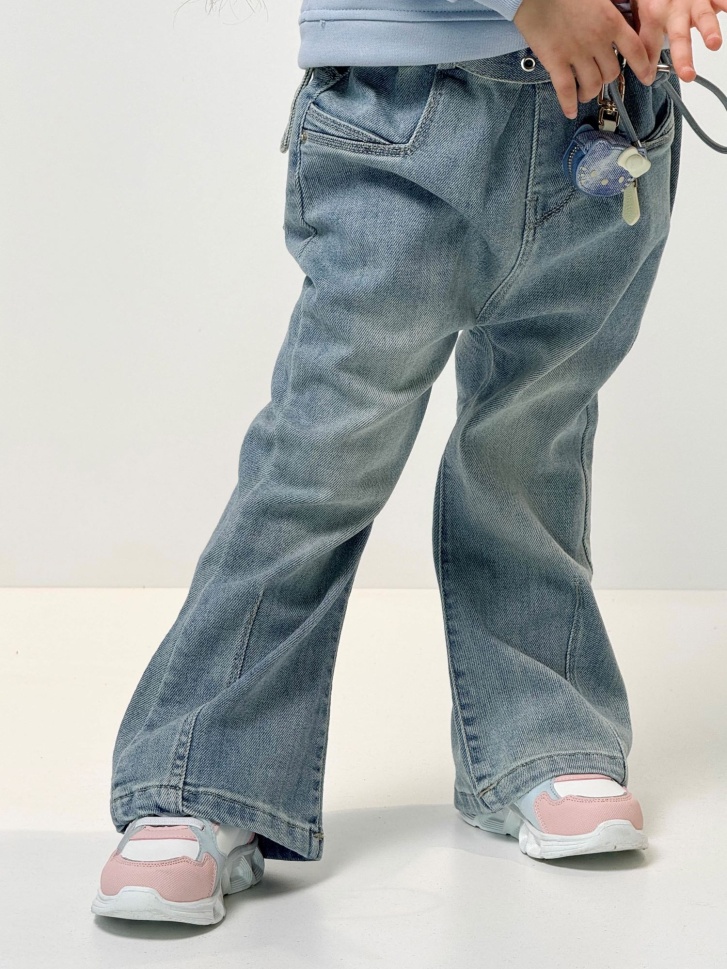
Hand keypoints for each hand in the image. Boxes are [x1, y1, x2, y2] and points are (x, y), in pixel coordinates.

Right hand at [513, 0, 654, 118]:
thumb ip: (609, 12)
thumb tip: (615, 23)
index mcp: (611, 22)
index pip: (636, 50)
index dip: (643, 67)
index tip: (646, 77)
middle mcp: (597, 40)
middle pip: (612, 73)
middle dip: (607, 80)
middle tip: (600, 79)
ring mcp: (576, 53)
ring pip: (592, 85)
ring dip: (589, 93)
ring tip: (584, 94)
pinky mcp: (556, 61)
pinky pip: (566, 90)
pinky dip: (569, 104)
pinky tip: (570, 111)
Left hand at [634, 0, 724, 81]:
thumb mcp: (643, 8)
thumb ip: (643, 35)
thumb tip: (640, 67)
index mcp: (653, 13)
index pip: (647, 42)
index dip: (646, 62)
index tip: (647, 78)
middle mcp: (674, 7)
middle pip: (678, 35)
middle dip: (682, 56)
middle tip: (687, 74)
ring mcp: (695, 0)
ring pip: (703, 15)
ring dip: (710, 30)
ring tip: (714, 43)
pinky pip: (722, 0)